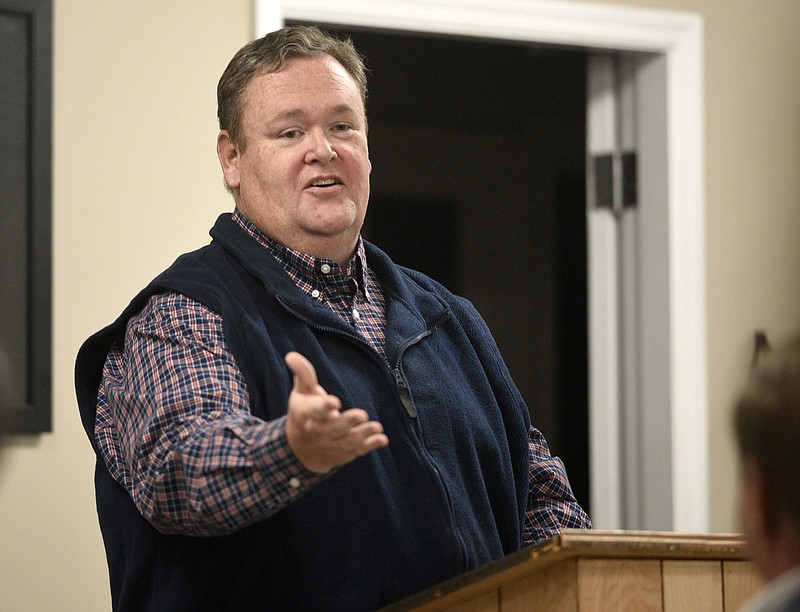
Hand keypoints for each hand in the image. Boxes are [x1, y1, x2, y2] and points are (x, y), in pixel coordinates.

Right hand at [284, 352, 388, 473]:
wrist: (299, 449)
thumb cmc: (303, 413)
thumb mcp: (300, 393)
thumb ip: (303, 374)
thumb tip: (291, 355)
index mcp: (307, 415)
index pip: (314, 411)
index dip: (323, 407)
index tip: (334, 402)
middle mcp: (319, 431)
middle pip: (333, 428)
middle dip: (347, 422)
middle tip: (362, 414)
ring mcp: (332, 444)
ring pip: (347, 441)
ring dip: (362, 435)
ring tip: (376, 427)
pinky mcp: (343, 452)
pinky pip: (357, 451)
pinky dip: (370, 446)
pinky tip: (382, 440)